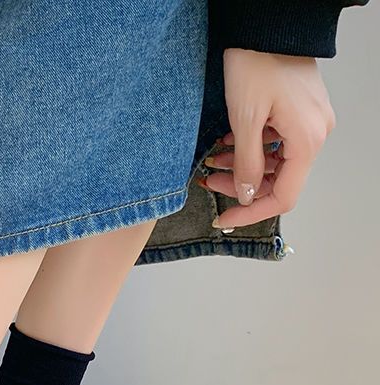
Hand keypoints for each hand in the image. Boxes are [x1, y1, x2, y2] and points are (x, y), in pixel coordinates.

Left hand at [203, 48, 335, 229]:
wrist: (265, 25)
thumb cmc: (257, 63)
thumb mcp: (245, 120)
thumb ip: (247, 164)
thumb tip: (247, 195)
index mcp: (307, 141)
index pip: (284, 197)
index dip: (252, 212)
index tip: (226, 219)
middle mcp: (315, 134)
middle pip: (278, 181)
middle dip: (242, 186)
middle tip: (210, 182)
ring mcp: (308, 123)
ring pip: (274, 163)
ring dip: (242, 167)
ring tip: (212, 161)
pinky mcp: (298, 113)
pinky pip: (276, 144)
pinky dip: (251, 149)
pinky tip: (228, 143)